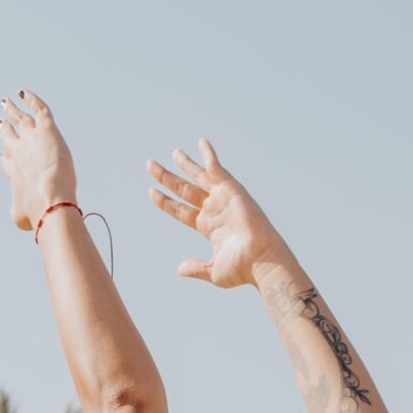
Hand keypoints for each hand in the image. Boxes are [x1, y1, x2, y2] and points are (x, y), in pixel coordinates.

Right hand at [0, 91, 77, 232]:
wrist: (48, 199)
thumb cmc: (35, 212)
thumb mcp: (21, 217)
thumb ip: (19, 211)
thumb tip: (25, 217)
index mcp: (13, 170)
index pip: (6, 158)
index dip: (5, 155)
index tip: (4, 154)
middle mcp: (18, 151)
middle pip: (8, 134)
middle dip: (4, 128)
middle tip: (1, 120)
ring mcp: (31, 138)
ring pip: (20, 118)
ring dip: (13, 110)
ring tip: (7, 102)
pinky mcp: (47, 130)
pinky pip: (39, 108)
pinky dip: (31, 99)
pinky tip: (25, 93)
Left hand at [147, 140, 288, 287]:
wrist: (261, 259)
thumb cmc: (242, 268)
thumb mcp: (213, 271)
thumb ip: (196, 267)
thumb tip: (179, 269)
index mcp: (208, 227)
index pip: (181, 210)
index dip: (165, 202)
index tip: (151, 192)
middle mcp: (213, 210)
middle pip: (184, 190)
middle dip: (168, 178)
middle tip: (151, 165)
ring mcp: (222, 199)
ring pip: (198, 177)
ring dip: (185, 164)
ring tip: (173, 152)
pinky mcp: (232, 191)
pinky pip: (218, 169)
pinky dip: (209, 155)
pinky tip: (201, 142)